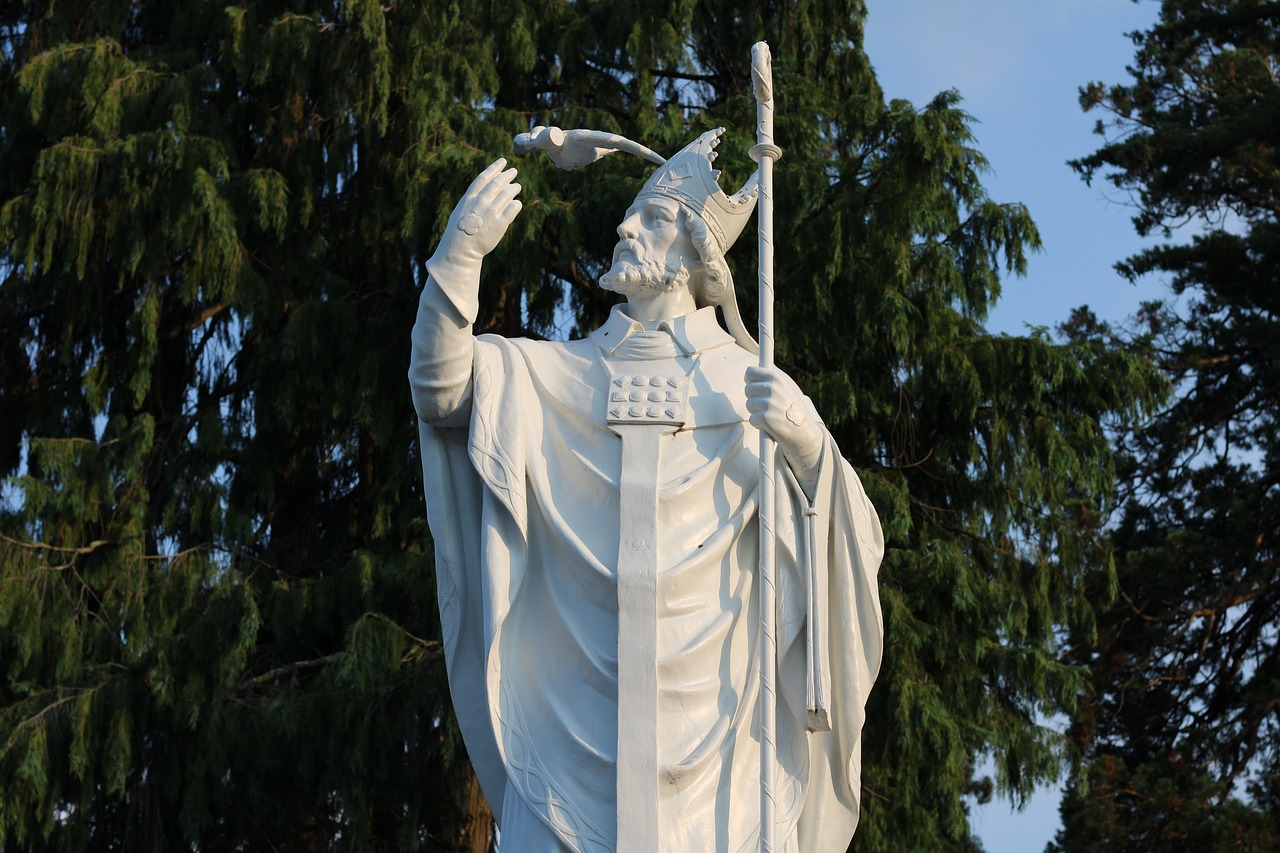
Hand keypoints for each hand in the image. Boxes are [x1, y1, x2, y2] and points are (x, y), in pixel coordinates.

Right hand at [436, 158, 522, 263]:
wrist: (461, 249)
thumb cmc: (459, 231)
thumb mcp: (461, 210)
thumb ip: (473, 200)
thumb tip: (485, 192)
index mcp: (470, 198)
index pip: (484, 178)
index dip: (494, 168)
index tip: (503, 161)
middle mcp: (481, 202)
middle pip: (498, 183)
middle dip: (507, 175)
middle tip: (513, 171)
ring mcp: (491, 212)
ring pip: (507, 194)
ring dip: (514, 188)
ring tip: (517, 186)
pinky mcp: (500, 224)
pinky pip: (513, 208)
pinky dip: (516, 203)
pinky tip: (516, 202)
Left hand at [745, 365, 824, 497]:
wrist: (807, 437)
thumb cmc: (796, 416)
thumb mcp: (787, 393)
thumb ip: (771, 383)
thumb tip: (749, 372)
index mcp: (778, 378)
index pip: (750, 372)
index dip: (750, 382)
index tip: (755, 388)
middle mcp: (774, 388)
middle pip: (747, 390)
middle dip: (753, 400)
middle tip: (769, 410)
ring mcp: (770, 403)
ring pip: (749, 406)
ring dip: (757, 415)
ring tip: (773, 421)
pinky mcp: (766, 418)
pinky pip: (753, 420)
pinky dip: (760, 426)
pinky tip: (772, 429)